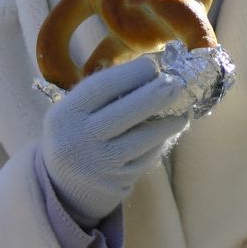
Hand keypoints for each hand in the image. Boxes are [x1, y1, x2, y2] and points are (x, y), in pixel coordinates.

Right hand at [41, 57, 188, 224]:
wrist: (63, 183)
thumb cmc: (76, 131)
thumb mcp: (75, 109)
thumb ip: (103, 93)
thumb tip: (149, 70)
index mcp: (66, 114)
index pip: (101, 88)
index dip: (131, 74)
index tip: (153, 65)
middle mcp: (79, 139)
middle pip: (124, 114)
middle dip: (154, 96)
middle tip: (176, 85)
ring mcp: (98, 163)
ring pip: (141, 140)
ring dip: (167, 125)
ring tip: (183, 113)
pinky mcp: (115, 181)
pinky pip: (145, 159)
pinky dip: (159, 144)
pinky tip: (167, 133)